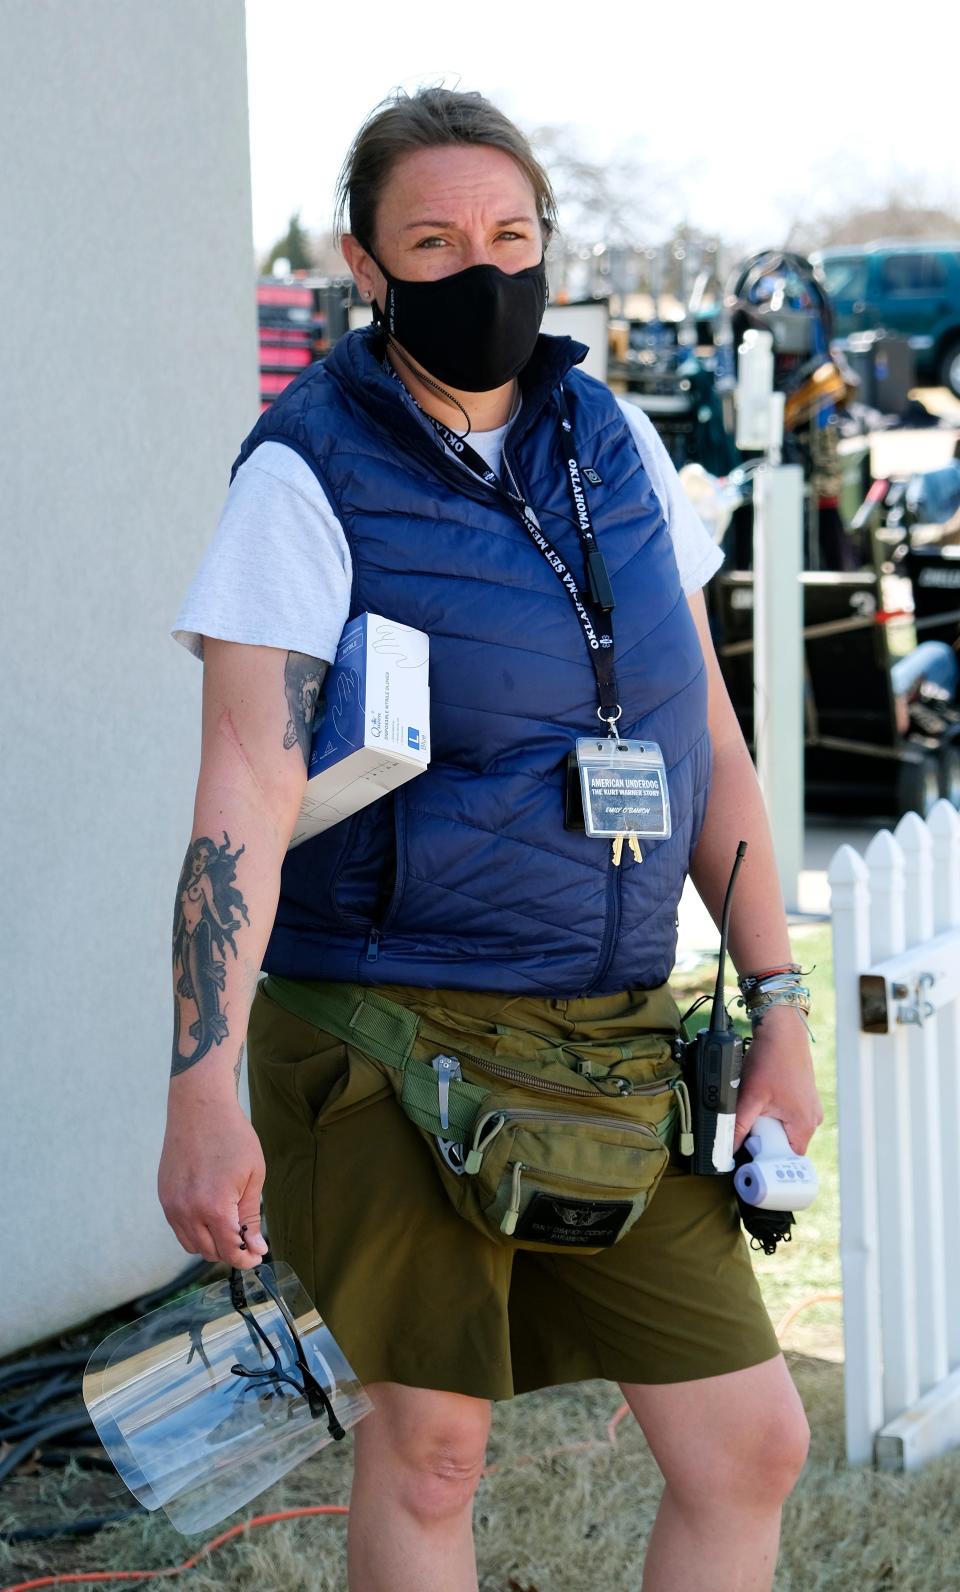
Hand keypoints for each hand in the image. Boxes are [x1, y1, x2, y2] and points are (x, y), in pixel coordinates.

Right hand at [158, 1097, 268, 1268]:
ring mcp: (172, 1205)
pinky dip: (195, 1230)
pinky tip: (210, 1214)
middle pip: (209, 1252)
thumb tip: (255, 1248)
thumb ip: (251, 1217)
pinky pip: (179, 1228)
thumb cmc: (232, 1137)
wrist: (199, 1108)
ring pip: (191, 1245)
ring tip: (230, 1226)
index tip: (257, 1255)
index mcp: (215, 1207)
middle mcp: (188, 1211)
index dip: (246, 1258)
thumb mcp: (253, 1176)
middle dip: (231, 1251)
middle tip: (248, 1239)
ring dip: (211, 1243)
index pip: (229, 1251)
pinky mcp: (164, 1197)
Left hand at [733, 1005, 822, 1155]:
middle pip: (785, 1143)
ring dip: (769, 1124)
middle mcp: (812, 1118)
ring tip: (756, 1108)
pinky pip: (789, 1115)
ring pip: (786, 1128)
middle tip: (749, 1126)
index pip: (786, 1158)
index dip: (766, 1156)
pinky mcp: (805, 1097)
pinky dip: (775, 1112)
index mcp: (804, 1125)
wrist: (782, 1030)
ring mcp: (810, 1107)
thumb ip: (738, 1126)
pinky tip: (764, 1099)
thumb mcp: (750, 1097)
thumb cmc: (770, 1060)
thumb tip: (727, 1149)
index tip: (750, 1150)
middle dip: (765, 1138)